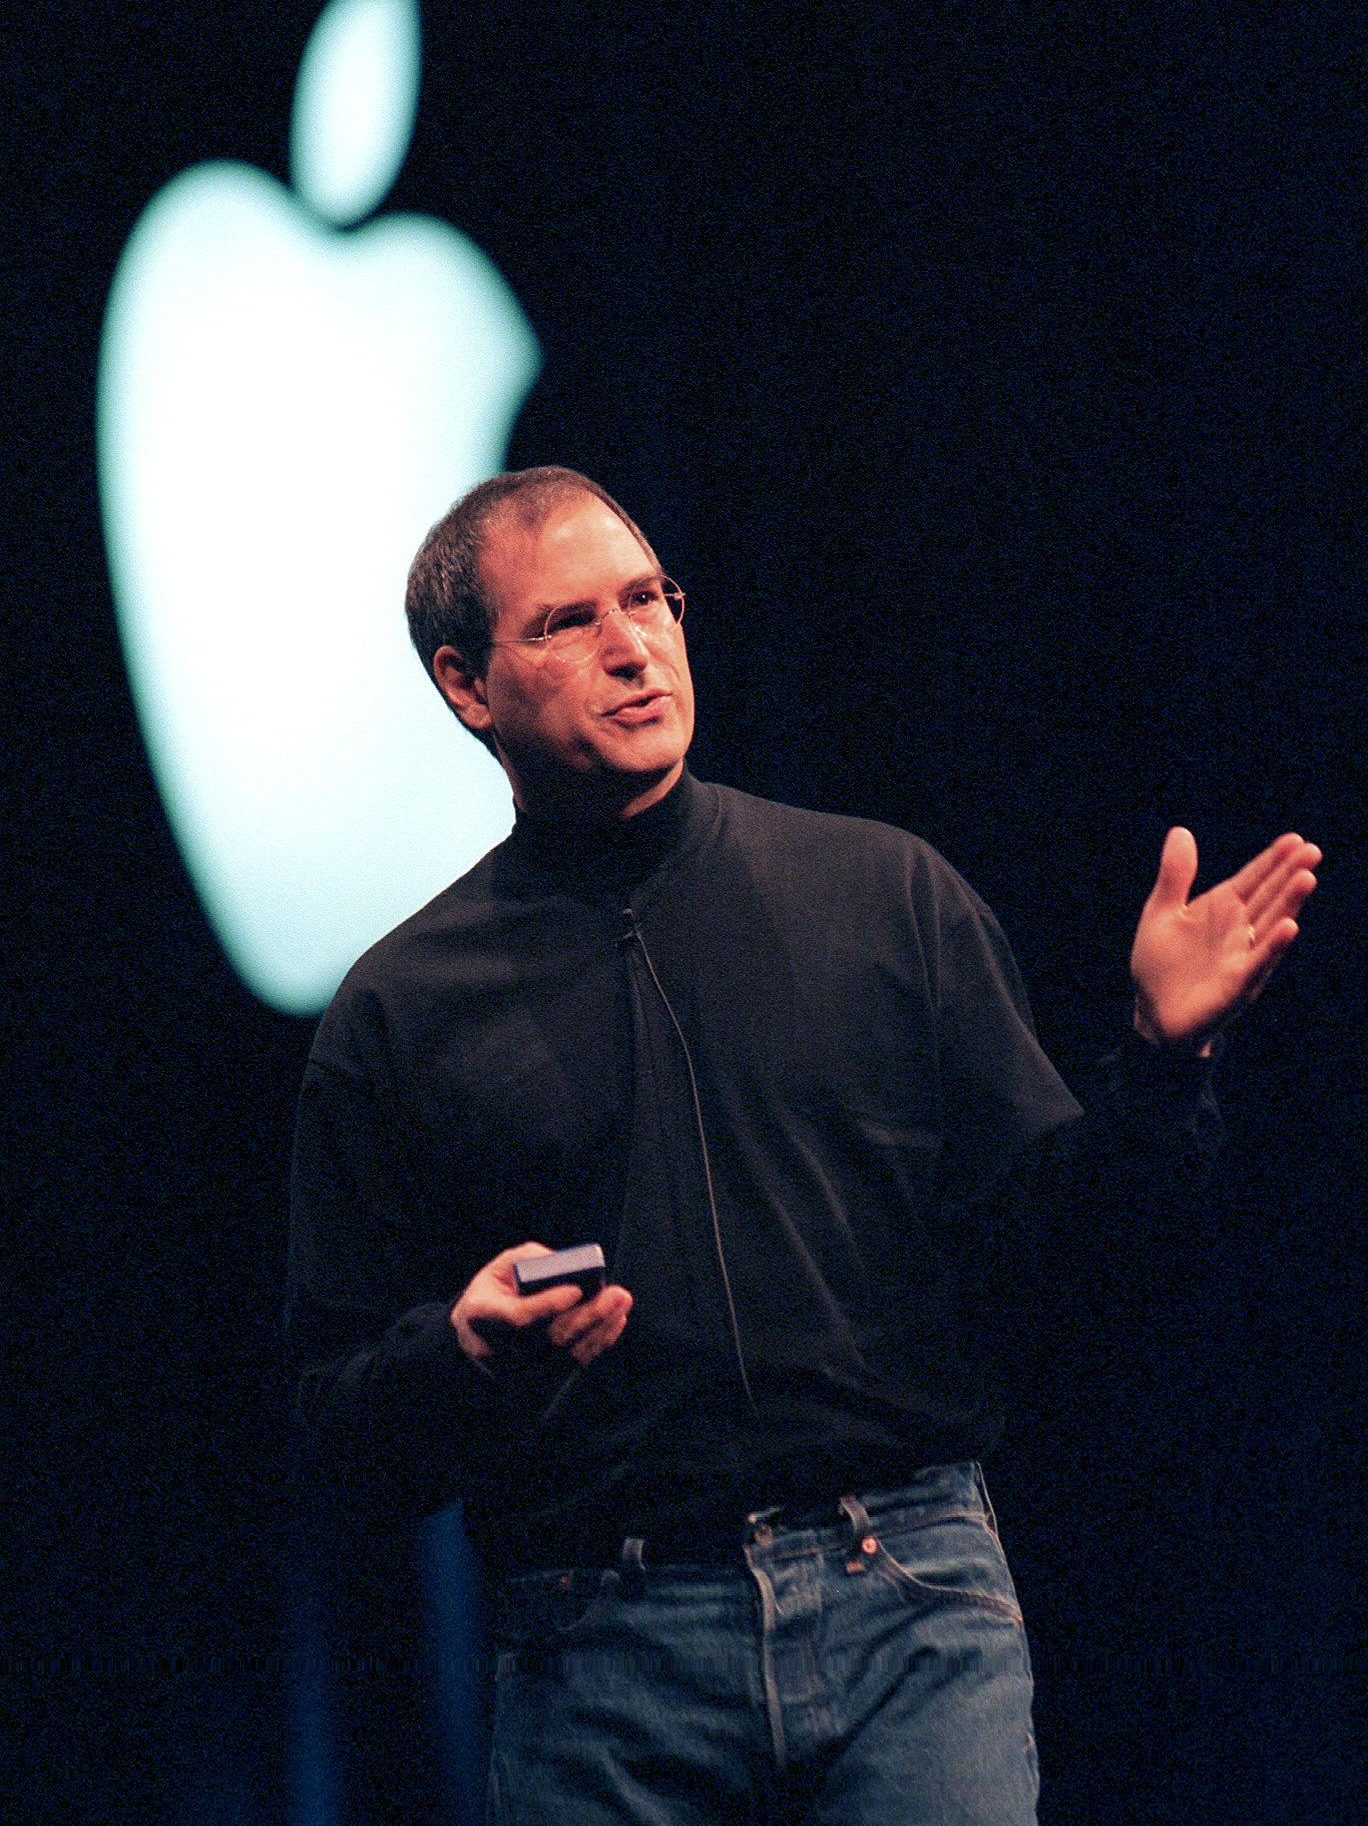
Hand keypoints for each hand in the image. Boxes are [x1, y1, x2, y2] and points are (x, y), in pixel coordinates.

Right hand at [450, 1243, 632, 1369]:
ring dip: (600, 1328)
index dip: (548, 1304)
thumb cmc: (492, 1292)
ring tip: (621, 1304)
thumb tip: (566, 1265)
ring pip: (566, 1352)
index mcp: (482, 1314)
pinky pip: (573, 1361)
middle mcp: (500, 1347)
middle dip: (588, 1315)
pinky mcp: (538, 1375)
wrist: (474, 1331)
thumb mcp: (500, 1267)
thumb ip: (530, 1261)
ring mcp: (520, 1367)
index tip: (576, 1289)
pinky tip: (615, 1321)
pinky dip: (598, 1341)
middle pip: (550, 1337)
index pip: (518, 1316)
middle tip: (616, 1294)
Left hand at [1129, 828, 1319, 1051]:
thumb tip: (1181, 831)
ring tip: (1307, 878)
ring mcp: (1241, 956)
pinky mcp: (1237, 984)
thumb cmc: (1161, 964)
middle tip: (1312, 851)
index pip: (1252, 879)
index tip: (1295, 839)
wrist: (1153, 1013)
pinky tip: (1288, 927)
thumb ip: (1175, 875)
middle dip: (1289, 874)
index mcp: (1221, 909)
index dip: (1272, 860)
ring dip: (1289, 903)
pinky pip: (1257, 962)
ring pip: (1269, 925)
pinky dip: (1272, 945)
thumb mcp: (1161, 912)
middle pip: (1268, 897)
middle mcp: (1238, 930)